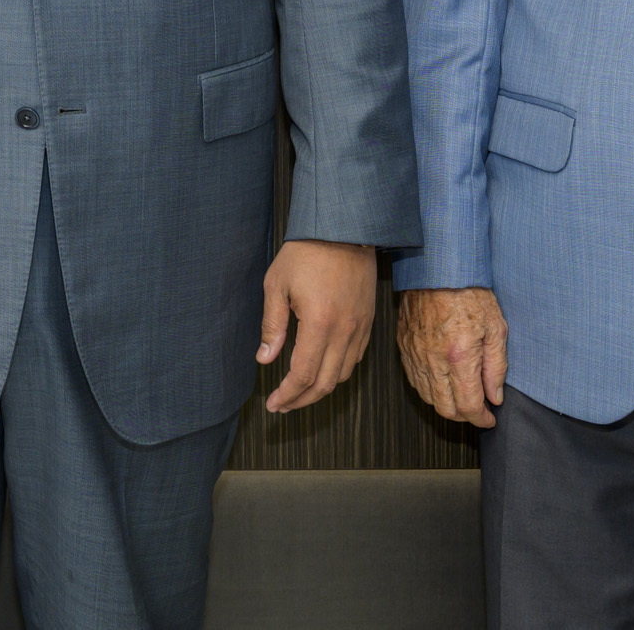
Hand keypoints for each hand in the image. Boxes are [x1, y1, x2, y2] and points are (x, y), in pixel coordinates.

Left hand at [258, 240, 377, 412]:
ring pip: (343, 374)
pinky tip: (322, 369)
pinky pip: (356, 357)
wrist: (344, 228)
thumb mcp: (277, 285)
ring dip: (321, 388)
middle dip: (302, 400)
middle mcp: (345, 331)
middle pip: (325, 383)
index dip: (287, 394)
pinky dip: (338, 371)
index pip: (303, 374)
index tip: (273, 403)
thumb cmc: (305, 253)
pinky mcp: (368, 320)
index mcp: (319, 323)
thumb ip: (272, 325)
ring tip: (300, 392)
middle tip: (283, 405)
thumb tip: (265, 359)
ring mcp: (360, 327)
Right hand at [395, 286, 507, 428]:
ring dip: (446, 405)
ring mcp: (415, 353)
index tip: (490, 418)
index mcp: (460, 357)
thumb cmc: (470, 291)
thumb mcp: (496, 328)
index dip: (482, 418)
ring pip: (428, 398)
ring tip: (461, 397)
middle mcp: (434, 360)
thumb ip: (496, 366)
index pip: (470, 405)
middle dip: (464, 417)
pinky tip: (441, 383)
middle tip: (477, 410)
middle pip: (446, 409)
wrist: (438, 266)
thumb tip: (495, 396)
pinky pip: (413, 380)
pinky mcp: (404, 345)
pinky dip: (428, 390)